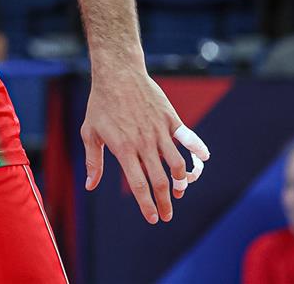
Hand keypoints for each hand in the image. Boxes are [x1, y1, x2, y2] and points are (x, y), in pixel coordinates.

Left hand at [81, 64, 210, 223]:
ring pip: (177, 163)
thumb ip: (93, 161)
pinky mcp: (171, 119)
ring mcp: (159, 131)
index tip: (153, 218)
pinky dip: (198, 151)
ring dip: (182, 181)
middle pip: (160, 180)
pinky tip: (202, 160)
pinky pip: (188, 138)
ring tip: (181, 190)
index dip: (147, 205)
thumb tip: (90, 186)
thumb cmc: (101, 104)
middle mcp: (144, 143)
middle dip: (165, 202)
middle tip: (168, 215)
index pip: (139, 184)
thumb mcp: (90, 132)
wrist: (118, 74)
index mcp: (124, 149)